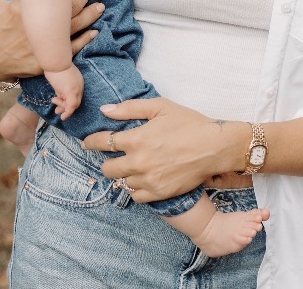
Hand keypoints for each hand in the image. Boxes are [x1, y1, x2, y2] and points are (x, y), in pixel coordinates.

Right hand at [0, 0, 103, 81]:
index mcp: (24, 10)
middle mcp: (36, 28)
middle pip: (66, 9)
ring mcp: (42, 46)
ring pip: (71, 28)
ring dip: (88, 16)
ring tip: (100, 5)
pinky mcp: (46, 61)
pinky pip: (69, 51)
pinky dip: (83, 40)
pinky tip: (94, 31)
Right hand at [46, 64, 83, 119]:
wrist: (56, 61)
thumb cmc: (55, 67)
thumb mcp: (59, 79)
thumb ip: (61, 87)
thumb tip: (58, 93)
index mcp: (78, 82)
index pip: (76, 96)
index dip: (68, 102)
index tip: (60, 104)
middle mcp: (79, 86)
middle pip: (76, 101)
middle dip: (66, 108)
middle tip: (57, 111)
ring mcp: (76, 90)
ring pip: (73, 105)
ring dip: (64, 109)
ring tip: (56, 110)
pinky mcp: (71, 92)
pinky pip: (71, 106)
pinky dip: (68, 113)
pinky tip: (63, 117)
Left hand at [82, 99, 247, 202]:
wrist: (214, 147)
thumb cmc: (189, 123)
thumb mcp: (161, 107)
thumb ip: (130, 108)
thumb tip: (105, 110)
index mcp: (136, 139)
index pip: (102, 142)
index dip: (91, 142)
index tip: (88, 142)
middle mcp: (138, 162)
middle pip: (107, 168)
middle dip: (108, 161)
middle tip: (115, 157)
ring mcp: (148, 180)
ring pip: (122, 182)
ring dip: (125, 174)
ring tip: (136, 167)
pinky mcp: (159, 193)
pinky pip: (136, 196)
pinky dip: (136, 189)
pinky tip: (144, 180)